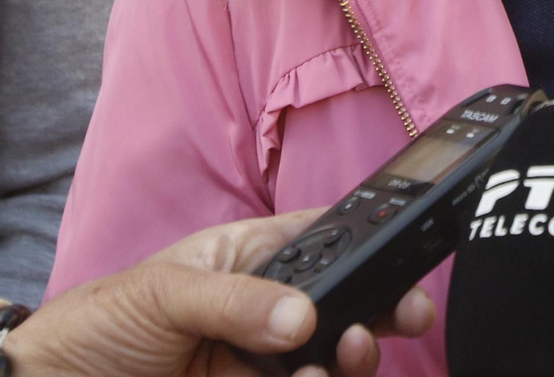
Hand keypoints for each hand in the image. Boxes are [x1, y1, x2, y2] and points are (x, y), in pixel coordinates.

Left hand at [5, 211, 434, 376]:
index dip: (372, 248)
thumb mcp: (164, 292)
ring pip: (332, 359)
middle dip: (383, 310)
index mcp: (251, 260)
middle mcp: (267, 312)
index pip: (328, 241)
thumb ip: (236, 299)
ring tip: (344, 355)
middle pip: (347, 304)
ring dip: (353, 357)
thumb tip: (302, 316)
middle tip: (405, 318)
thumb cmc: (98, 325)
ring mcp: (262, 362)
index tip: (404, 265)